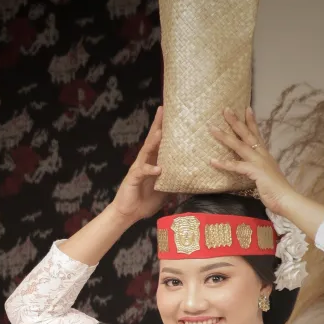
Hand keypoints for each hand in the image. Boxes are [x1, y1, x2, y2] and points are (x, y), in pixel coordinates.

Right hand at [110, 106, 164, 224]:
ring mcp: (138, 168)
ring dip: (153, 142)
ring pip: (146, 152)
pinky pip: (142, 172)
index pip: (160, 142)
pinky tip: (158, 169)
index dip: (165, 128)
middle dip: (157, 125)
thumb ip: (175, 179)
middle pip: (151, 140)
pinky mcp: (133, 178)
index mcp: (153, 162)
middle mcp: (145, 161)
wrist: (129, 213)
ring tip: (160, 133)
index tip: (173, 113)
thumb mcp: (166, 189)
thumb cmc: (147, 200)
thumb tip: (194, 176)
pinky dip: (150, 170)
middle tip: (162, 110)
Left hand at [209, 108, 295, 215]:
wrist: (287, 200)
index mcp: (265, 155)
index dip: (251, 122)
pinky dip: (224, 163)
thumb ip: (260, 170)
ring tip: (212, 128)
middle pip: (247, 134)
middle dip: (236, 121)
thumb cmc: (277, 191)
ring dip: (225, 136)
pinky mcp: (256, 172)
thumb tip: (253, 170)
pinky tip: (212, 161)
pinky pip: (237, 166)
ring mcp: (259, 162)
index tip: (246, 108)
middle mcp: (262, 155)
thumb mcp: (266, 176)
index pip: (257, 135)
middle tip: (226, 109)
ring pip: (239, 146)